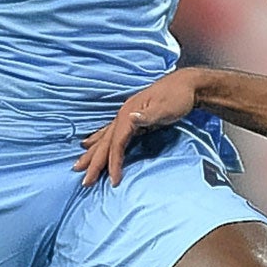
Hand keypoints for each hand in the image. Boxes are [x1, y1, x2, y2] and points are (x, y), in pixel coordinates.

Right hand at [74, 69, 200, 185]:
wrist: (187, 85)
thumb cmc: (179, 98)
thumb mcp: (167, 107)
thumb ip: (148, 115)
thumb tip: (130, 118)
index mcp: (129, 113)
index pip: (116, 143)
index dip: (113, 163)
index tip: (113, 181)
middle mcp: (123, 115)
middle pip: (105, 142)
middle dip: (94, 162)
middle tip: (85, 182)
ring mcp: (126, 115)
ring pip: (104, 138)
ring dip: (92, 153)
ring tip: (78, 165)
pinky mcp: (131, 117)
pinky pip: (110, 133)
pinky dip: (98, 141)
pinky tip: (91, 143)